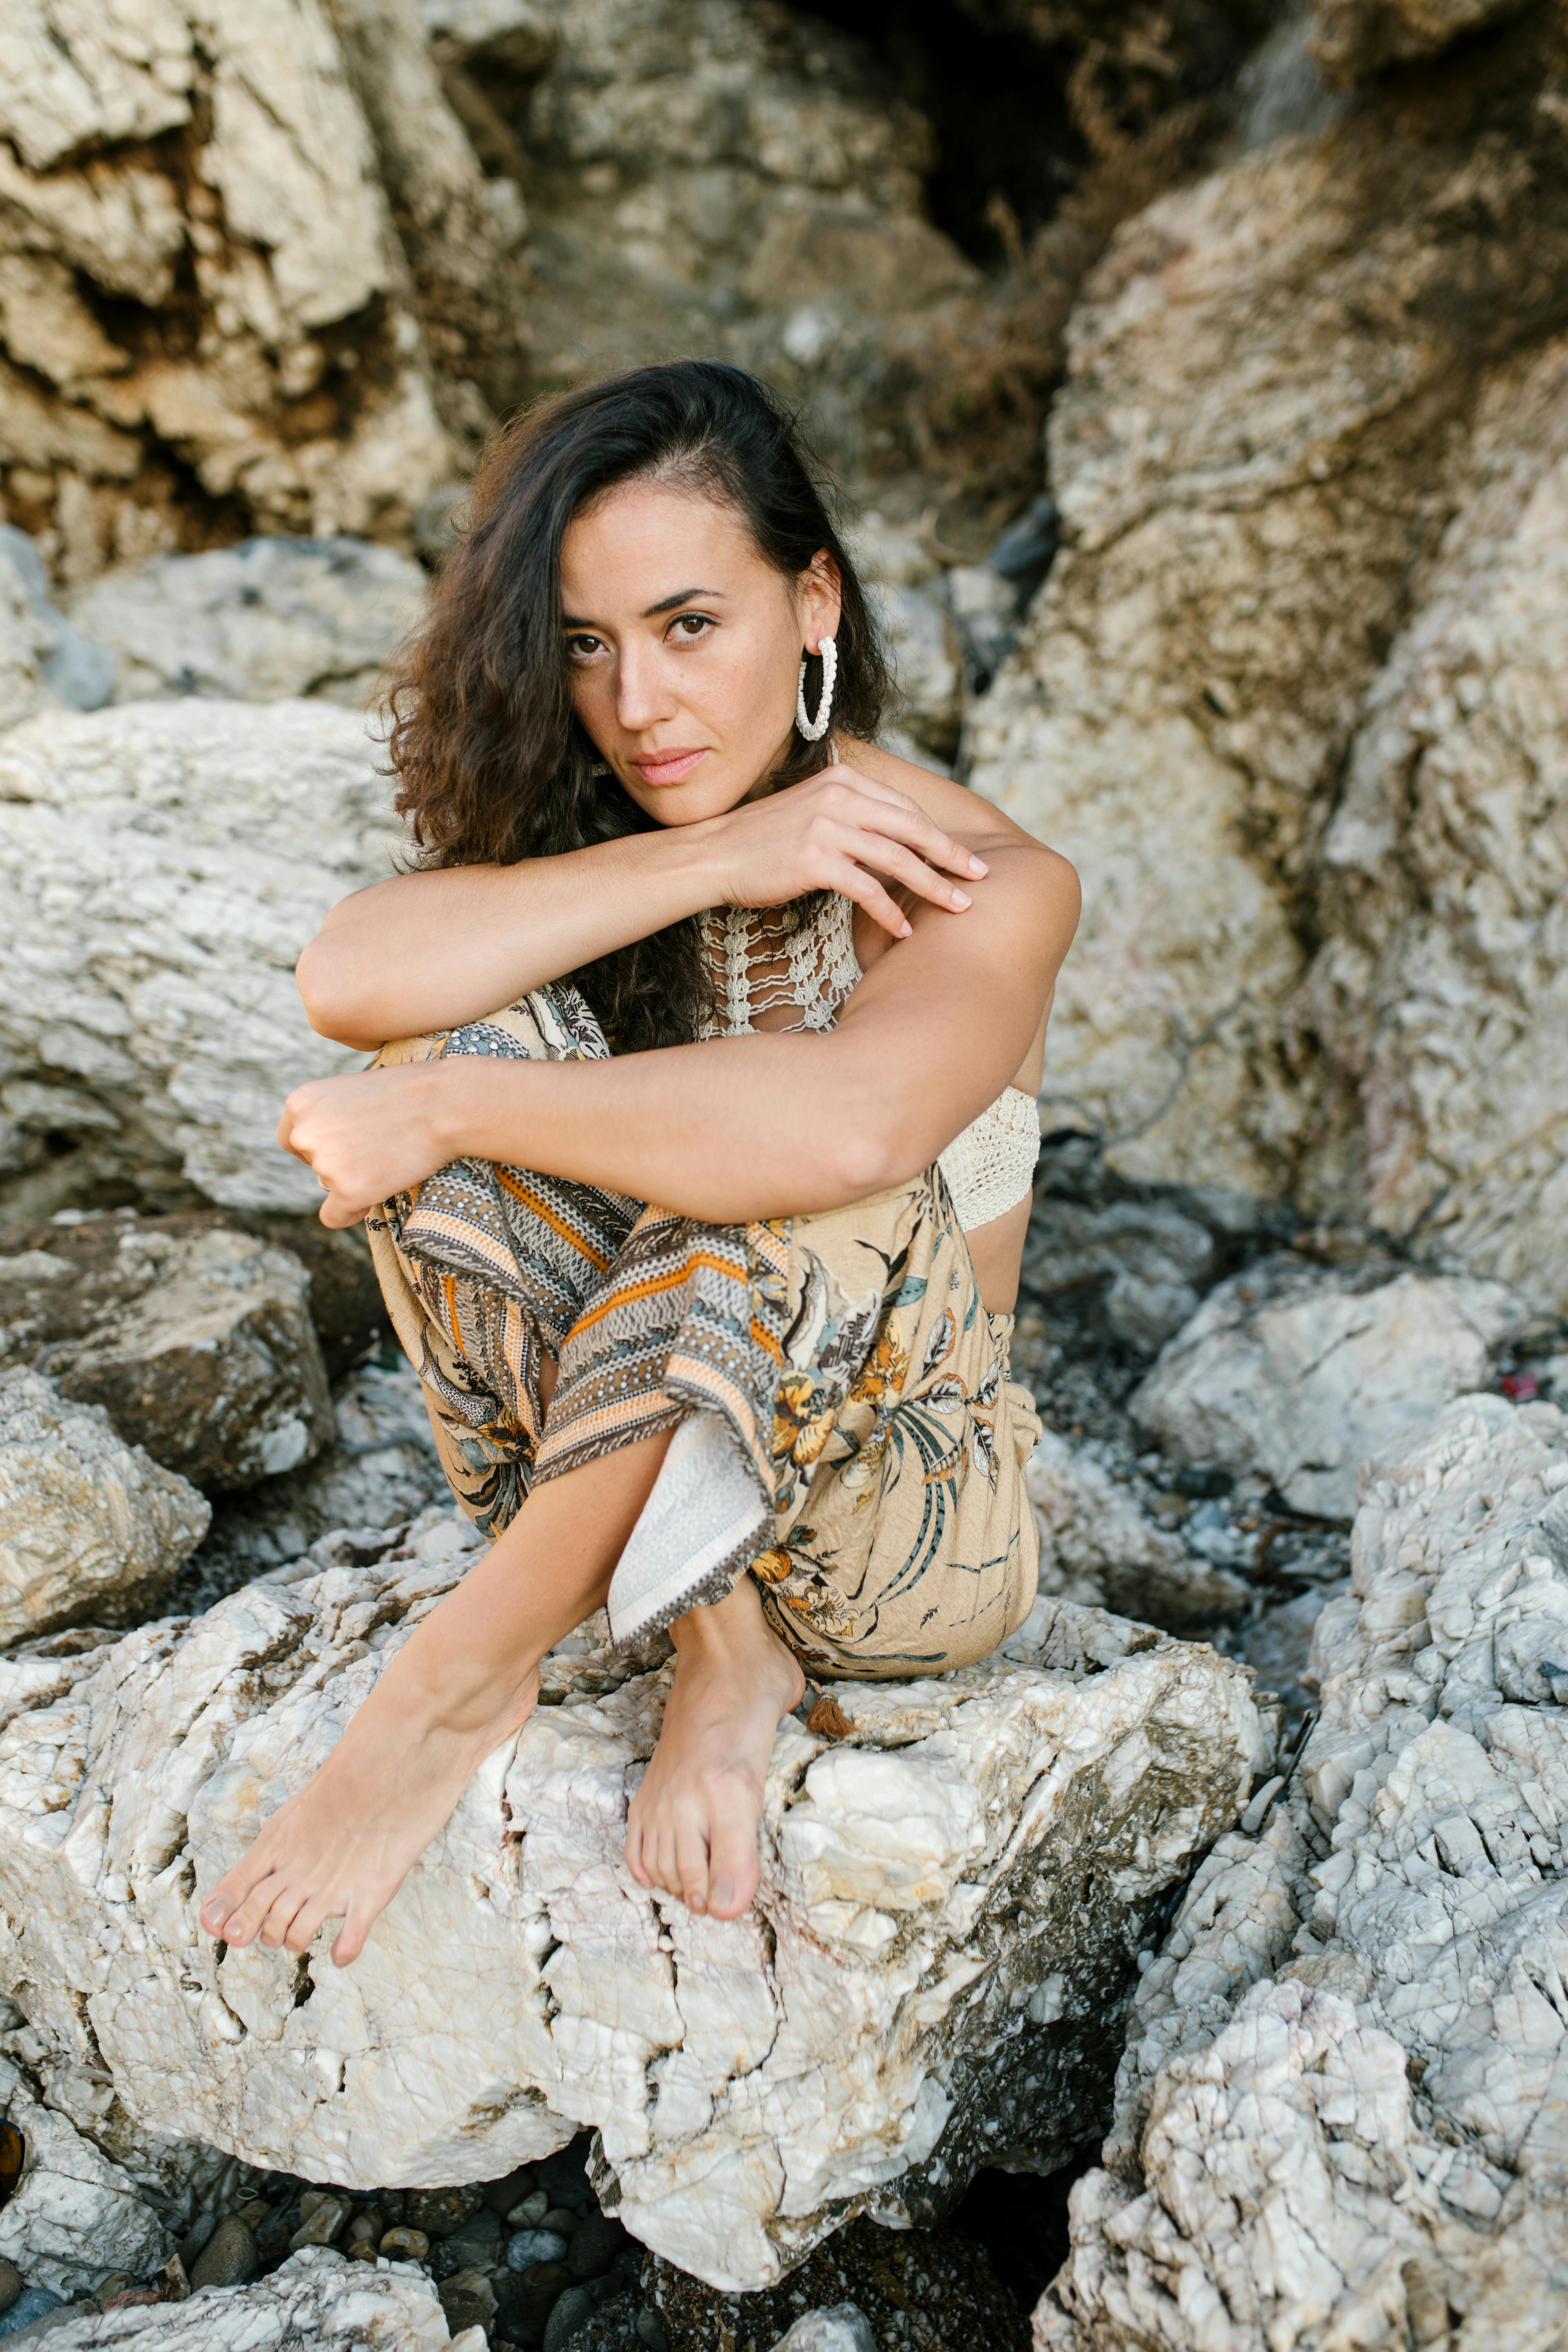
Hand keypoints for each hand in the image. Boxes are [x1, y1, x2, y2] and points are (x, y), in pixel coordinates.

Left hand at [278, 1063, 457, 1227]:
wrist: (444, 1104)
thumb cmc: (410, 1091)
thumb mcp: (354, 1090)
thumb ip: (331, 1114)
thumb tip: (330, 1145)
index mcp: (300, 1103)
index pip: (291, 1139)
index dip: (318, 1145)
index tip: (343, 1146)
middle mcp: (304, 1134)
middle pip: (312, 1164)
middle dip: (338, 1163)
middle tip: (375, 1151)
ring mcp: (324, 1164)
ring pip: (328, 1187)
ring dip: (352, 1181)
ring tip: (389, 1159)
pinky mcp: (347, 1191)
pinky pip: (334, 1216)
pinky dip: (351, 1212)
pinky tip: (372, 1198)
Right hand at [708, 762, 987, 939]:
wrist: (713, 854)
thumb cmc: (763, 841)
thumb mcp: (812, 810)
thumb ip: (850, 815)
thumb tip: (890, 841)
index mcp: (842, 779)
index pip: (904, 807)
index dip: (939, 834)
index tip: (964, 855)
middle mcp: (839, 797)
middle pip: (911, 828)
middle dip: (951, 855)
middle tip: (980, 877)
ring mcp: (827, 826)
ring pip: (897, 859)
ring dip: (933, 886)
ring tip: (958, 908)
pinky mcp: (815, 859)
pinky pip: (867, 889)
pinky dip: (890, 912)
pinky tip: (905, 930)